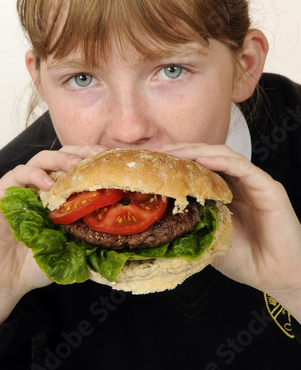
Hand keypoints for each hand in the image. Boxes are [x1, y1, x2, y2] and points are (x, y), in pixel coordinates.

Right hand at [0, 145, 107, 330]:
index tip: (110, 157)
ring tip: (75, 165)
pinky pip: (18, 174)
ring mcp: (21, 186)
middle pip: (62, 155)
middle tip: (97, 156)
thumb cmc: (37, 263)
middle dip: (81, 152)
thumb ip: (89, 236)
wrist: (6, 280)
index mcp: (58, 193)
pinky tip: (49, 184)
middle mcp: (40, 185)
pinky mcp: (1, 192)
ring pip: (41, 159)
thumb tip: (121, 235)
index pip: (77, 165)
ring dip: (60, 159)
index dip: (92, 158)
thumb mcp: (71, 248)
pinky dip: (35, 175)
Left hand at [162, 143, 300, 320]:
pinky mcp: (268, 187)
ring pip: (223, 156)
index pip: (198, 168)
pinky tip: (201, 159)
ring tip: (174, 153)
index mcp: (225, 192)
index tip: (151, 163)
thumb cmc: (246, 260)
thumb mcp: (208, 239)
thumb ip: (191, 225)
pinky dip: (221, 160)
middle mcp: (239, 183)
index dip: (176, 163)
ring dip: (197, 151)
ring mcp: (254, 182)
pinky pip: (243, 167)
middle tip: (156, 153)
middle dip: (181, 152)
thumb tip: (158, 221)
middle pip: (207, 157)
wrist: (277, 277)